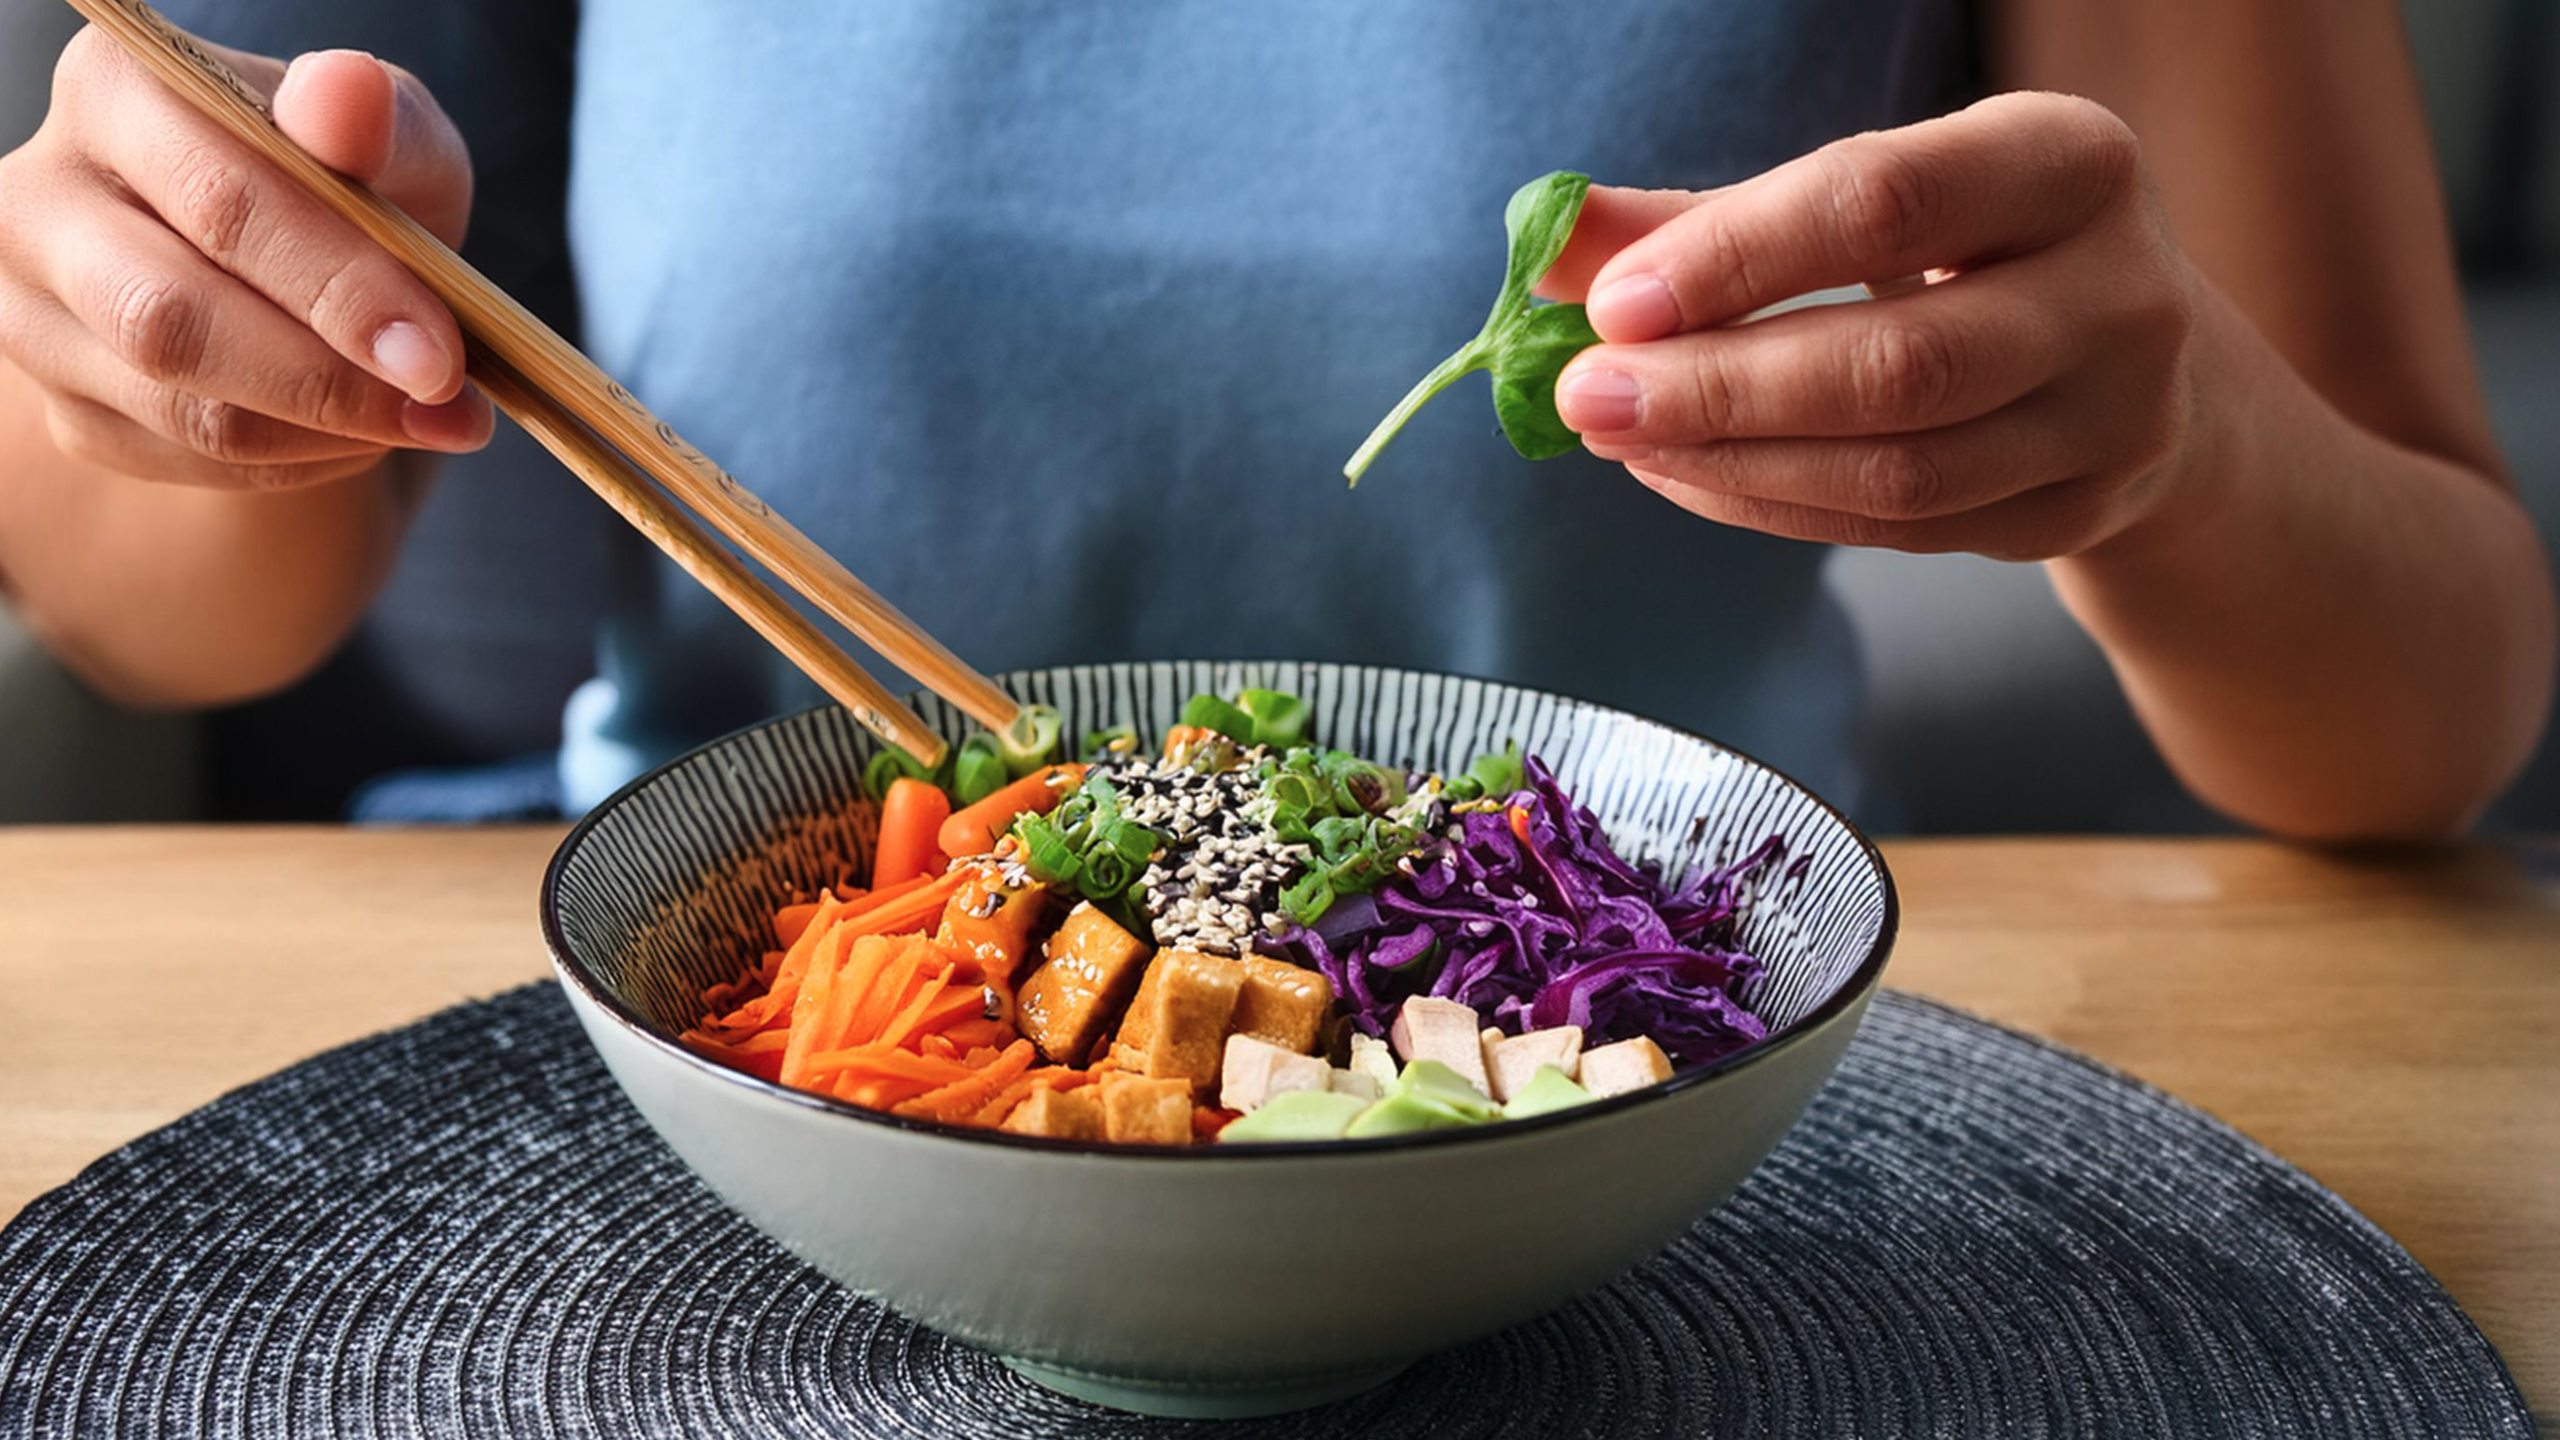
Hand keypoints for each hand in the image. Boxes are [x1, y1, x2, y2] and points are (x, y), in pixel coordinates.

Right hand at [0, 29, 486, 491]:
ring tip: (422, 417)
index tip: (440, 357)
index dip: (337, 286)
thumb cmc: (345, 189)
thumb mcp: (388, 142)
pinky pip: (189, 462)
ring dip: (324, 429)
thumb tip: (347, 98)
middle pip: (169, 319)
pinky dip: (298, 460)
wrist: (299, 275)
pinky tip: (356, 431)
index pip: (218, 202)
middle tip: (440, 403)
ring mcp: (33, 314)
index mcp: (116, 94)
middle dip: (326, 377)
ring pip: (179, 408)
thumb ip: (379, 123)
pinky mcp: (66, 409)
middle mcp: (41, 201)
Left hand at [1545, 93, 2202, 561]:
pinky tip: (1684, 474)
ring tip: (1617, 436)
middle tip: (1587, 394)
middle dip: (1717, 385)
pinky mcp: (2075, 514)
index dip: (1736, 256)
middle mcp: (2119, 290)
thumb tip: (1552, 241)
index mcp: (2069, 159)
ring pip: (1897, 471)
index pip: (1883, 202)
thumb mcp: (1871, 200)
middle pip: (1897, 363)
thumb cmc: (1968, 253)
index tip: (1614, 302)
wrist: (2135, 359)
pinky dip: (1770, 506)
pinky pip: (1897, 531)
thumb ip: (1712, 218)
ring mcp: (2113, 419)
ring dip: (1730, 461)